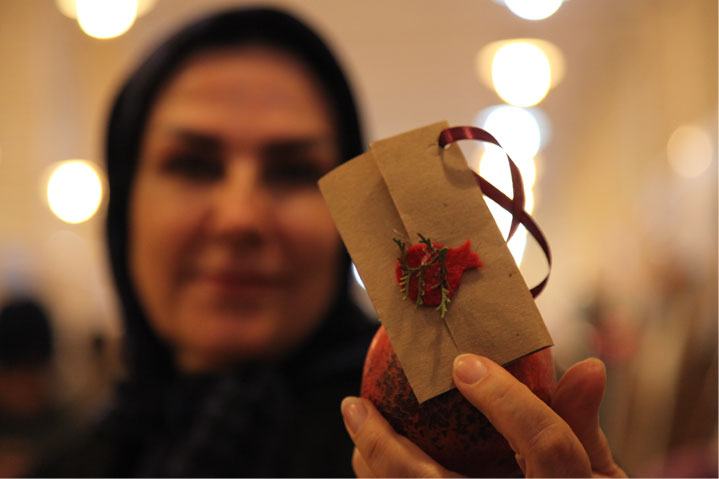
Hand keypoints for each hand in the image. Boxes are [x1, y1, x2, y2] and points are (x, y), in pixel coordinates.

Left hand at [341, 355, 625, 477]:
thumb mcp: (596, 472)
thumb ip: (581, 423)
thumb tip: (588, 366)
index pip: (546, 446)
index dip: (509, 402)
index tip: (467, 363)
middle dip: (386, 446)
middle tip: (355, 405)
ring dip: (372, 464)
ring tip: (355, 421)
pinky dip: (383, 478)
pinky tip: (369, 454)